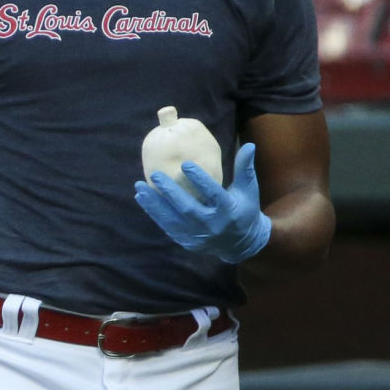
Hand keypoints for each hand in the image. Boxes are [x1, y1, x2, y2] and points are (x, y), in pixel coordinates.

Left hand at [135, 141, 271, 263]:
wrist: (240, 244)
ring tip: (139, 186)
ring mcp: (197, 235)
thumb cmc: (244, 210)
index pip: (213, 194)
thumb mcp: (247, 191)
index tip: (185, 164)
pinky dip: (153, 213)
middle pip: (188, 208)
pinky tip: (142, 198)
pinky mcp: (186, 241)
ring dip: (154, 203)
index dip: (200, 179)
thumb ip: (244, 169)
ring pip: (173, 219)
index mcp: (228, 210)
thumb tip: (249, 145)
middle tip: (154, 174)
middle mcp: (212, 225)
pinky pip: (167, 226)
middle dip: (170, 192)